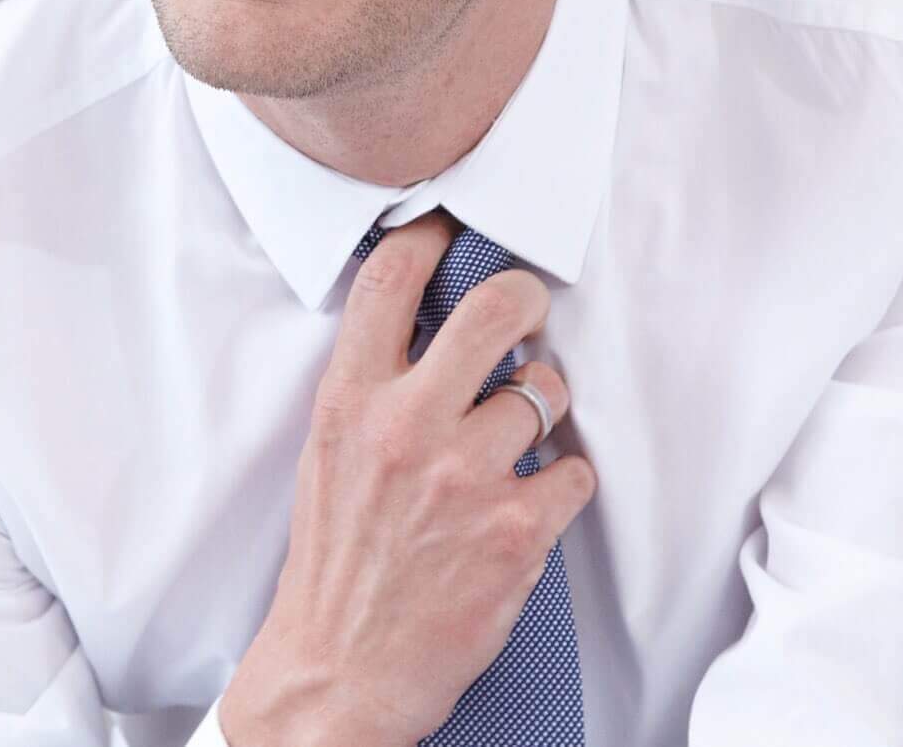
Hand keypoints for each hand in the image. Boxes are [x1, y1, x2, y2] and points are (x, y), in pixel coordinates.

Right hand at [217, 214, 595, 746]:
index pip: (391, 279)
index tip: (451, 229)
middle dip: (524, 298)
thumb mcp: (329, 454)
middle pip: (496, 308)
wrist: (339, 673)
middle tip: (527, 311)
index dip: (429, 234)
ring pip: (546, 393)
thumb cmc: (335, 563)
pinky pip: (573, 470)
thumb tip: (434, 320)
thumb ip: (374, 386)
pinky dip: (561, 484)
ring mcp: (466, 477)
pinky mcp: (516, 530)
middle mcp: (407, 427)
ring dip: (543, 410)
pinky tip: (532, 501)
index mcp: (349, 402)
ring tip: (518, 439)